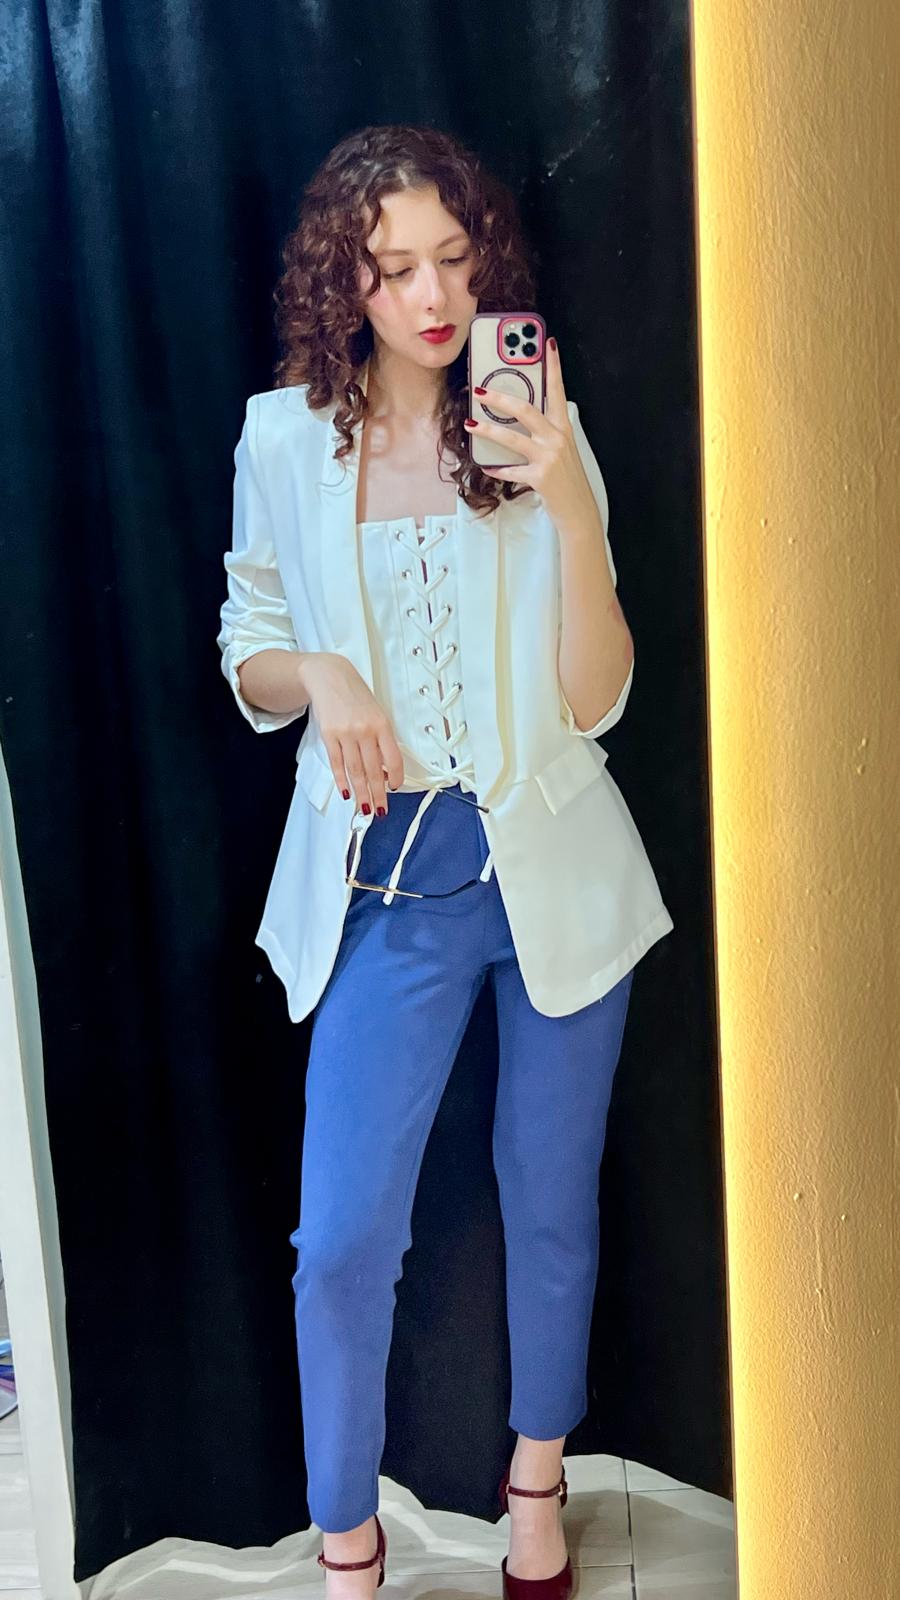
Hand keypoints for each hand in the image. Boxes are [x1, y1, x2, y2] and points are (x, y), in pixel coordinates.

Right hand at [299, 653, 404, 815]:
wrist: (329, 677)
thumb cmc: (355, 697)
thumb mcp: (376, 713)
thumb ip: (381, 739)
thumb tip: (384, 770)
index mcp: (382, 724)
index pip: (393, 758)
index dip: (395, 778)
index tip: (395, 789)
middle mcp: (365, 730)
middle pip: (374, 770)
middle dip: (378, 794)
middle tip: (380, 810)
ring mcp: (346, 733)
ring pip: (355, 771)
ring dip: (360, 793)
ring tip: (365, 808)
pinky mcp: (329, 735)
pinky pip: (337, 763)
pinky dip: (341, 781)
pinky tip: (346, 792)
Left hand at [465, 337, 600, 535]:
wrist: (579, 512)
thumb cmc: (567, 481)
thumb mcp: (562, 452)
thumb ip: (546, 434)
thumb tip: (521, 423)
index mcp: (564, 428)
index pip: (558, 390)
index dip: (553, 366)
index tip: (547, 345)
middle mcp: (557, 438)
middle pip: (525, 409)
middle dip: (499, 398)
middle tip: (479, 390)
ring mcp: (549, 457)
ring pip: (512, 437)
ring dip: (488, 430)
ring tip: (470, 424)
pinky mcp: (540, 476)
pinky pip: (511, 470)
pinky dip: (497, 469)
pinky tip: (486, 467)